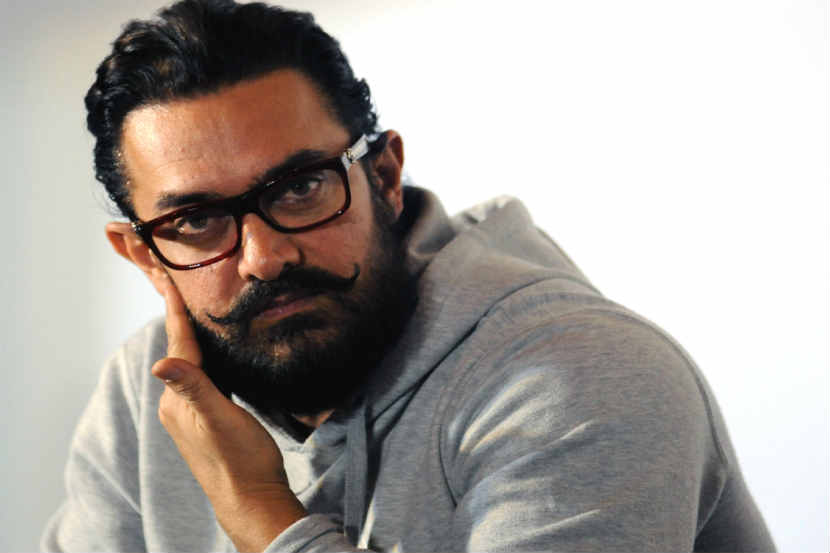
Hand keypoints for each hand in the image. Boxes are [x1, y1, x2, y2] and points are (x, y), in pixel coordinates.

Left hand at [152, 275, 306, 551]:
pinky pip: (203, 377)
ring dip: (191, 335)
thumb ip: (193, 389)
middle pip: (180, 350)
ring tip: (193, 308)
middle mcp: (179, 404)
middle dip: (179, 317)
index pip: (178, 346)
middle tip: (174, 283)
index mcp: (178, 400)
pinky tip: (214, 350)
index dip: (176, 312)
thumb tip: (160, 364)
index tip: (168, 280)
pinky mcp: (208, 418)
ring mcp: (192, 412)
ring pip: (192, 363)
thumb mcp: (219, 420)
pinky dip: (205, 356)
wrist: (252, 497)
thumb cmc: (240, 459)